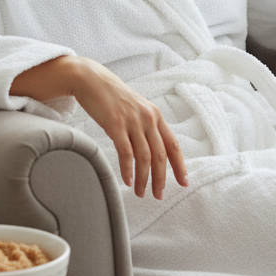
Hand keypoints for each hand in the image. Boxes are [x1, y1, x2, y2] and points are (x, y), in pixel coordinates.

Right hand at [11, 55, 187, 198]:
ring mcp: (132, 120)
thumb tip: (152, 150)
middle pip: (161, 155)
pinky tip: (127, 181)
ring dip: (144, 179)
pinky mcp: (115, 124)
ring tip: (140, 193)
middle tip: (159, 196)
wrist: (91, 79)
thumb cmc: (112, 97)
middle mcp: (148, 118)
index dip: (180, 166)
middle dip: (161, 179)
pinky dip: (128, 169)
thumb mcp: (135, 109)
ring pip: (144, 157)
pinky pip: (126, 152)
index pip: (173, 145)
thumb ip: (145, 126)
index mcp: (155, 115)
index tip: (184, 183)